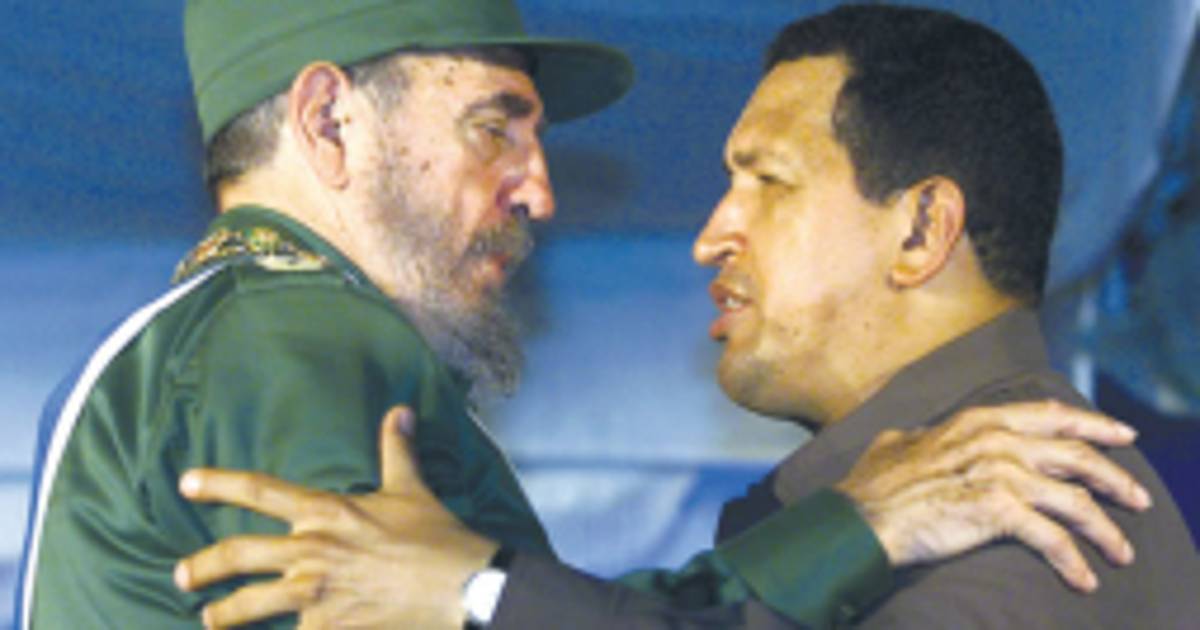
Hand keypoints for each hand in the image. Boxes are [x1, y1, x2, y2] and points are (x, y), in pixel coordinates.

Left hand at [174, 407, 496, 628]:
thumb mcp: (413, 488)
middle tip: (181, 575)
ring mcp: (314, 593)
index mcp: (326, 511)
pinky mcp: (326, 628)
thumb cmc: (435, 537)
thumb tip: (399, 410)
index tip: (186, 483)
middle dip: (203, 566)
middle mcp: (310, 550)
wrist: (459, 586)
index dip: (218, 484)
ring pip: (250, 604)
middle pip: (238, 554)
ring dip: (224, 614)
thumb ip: (396, 450)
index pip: (260, 490)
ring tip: (209, 619)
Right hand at [835, 400, 1150, 592]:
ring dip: (1105, 528)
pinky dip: (1073, 560)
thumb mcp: (898, 442)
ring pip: (1074, 499)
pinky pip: (1051, 538)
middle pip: (1075, 454)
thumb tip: (921, 434)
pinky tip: (1083, 578)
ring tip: (1122, 550)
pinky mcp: (998, 510)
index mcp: (978, 420)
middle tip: (1137, 496)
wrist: (862, 517)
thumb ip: (923, 435)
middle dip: (1114, 476)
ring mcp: (999, 474)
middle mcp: (995, 441)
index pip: (1049, 415)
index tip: (1120, 435)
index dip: (1090, 424)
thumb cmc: (874, 484)